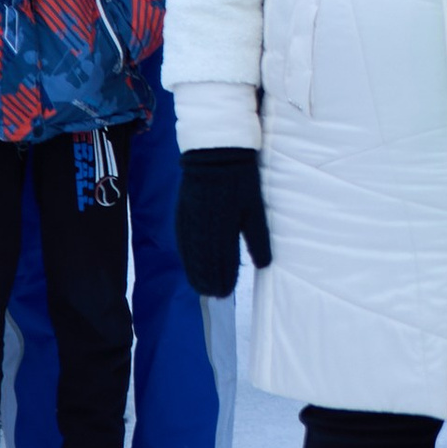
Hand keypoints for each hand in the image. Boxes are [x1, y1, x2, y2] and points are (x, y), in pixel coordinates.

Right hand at [175, 147, 271, 296]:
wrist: (215, 152)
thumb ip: (258, 238)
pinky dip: (186, 256)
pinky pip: (182, 240)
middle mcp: (204, 228)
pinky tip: (188, 264)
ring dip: (196, 272)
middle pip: (204, 263)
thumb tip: (264, 265)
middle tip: (216, 295)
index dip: (224, 278)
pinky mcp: (182, 212)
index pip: (222, 262)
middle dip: (209, 280)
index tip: (226, 292)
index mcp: (224, 228)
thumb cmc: (241, 180)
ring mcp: (190, 221)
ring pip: (191, 255)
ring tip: (201, 288)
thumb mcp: (254, 208)